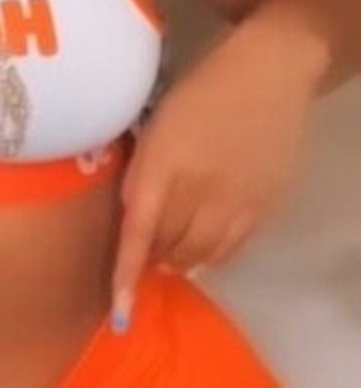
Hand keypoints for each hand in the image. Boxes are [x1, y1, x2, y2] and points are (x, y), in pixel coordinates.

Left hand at [110, 15, 316, 328]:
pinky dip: (209, 255)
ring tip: (169, 250)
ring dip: (178, 260)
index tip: (118, 314)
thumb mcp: (156, 125)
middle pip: (167, 248)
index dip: (125, 275)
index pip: (138, 232)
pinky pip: (230, 249)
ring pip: (199, 256)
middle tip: (142, 251)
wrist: (268, 73)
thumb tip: (132, 218)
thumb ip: (142, 173)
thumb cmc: (200, 91)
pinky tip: (202, 245)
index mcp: (164, 163)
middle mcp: (199, 189)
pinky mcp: (263, 207)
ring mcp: (235, 201)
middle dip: (150, 257)